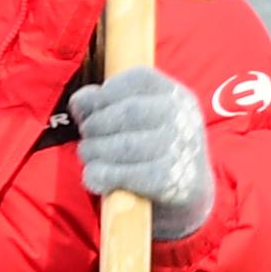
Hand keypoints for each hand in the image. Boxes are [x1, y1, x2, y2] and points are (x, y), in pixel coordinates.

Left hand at [70, 68, 215, 239]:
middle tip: (86, 136)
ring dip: (93, 151)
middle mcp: (184, 120)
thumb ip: (107, 102)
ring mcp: (179, 152)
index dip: (107, 91)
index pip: (140, 78)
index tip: (92, 108)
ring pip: (122, 146)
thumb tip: (80, 101)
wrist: (190, 193)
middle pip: (128, 112)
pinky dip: (99, 175)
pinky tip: (94, 177)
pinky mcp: (169, 183)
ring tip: (89, 155)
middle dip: (95, 124)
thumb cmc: (156, 148)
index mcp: (178, 96)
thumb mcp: (141, 118)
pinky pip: (123, 175)